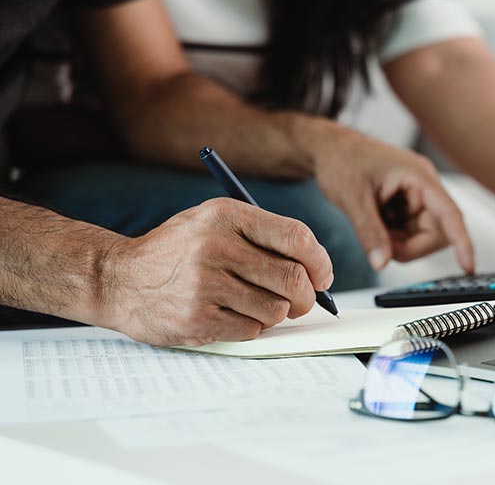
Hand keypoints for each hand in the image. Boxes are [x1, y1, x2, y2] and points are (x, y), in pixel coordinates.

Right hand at [99, 198, 333, 346]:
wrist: (119, 279)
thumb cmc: (178, 251)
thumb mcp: (213, 222)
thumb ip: (262, 236)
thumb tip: (317, 270)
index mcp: (227, 216)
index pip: (297, 238)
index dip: (320, 262)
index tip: (322, 276)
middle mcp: (217, 247)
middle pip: (293, 279)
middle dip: (307, 296)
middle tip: (302, 301)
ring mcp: (206, 284)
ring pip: (277, 309)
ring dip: (276, 313)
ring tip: (254, 304)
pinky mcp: (198, 318)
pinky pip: (252, 330)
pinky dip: (252, 327)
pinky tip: (231, 314)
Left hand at [310, 127, 474, 272]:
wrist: (329, 149)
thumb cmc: (342, 160)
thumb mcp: (352, 198)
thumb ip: (369, 232)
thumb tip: (382, 263)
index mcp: (419, 177)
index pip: (450, 214)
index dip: (462, 242)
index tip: (468, 267)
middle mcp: (423, 188)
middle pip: (437, 233)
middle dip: (411, 247)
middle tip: (381, 244)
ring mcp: (416, 199)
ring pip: (422, 237)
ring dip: (400, 244)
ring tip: (373, 227)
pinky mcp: (406, 208)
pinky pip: (409, 235)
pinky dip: (393, 239)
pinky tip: (375, 224)